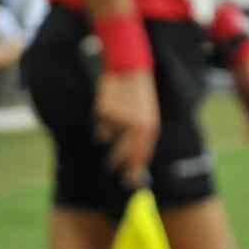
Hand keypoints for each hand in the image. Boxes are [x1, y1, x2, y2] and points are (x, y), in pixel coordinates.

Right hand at [94, 70, 160, 186]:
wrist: (131, 67)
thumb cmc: (139, 95)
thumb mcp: (145, 115)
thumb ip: (139, 137)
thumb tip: (131, 163)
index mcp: (150, 127)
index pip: (142, 155)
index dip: (135, 170)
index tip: (129, 181)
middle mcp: (136, 126)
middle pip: (122, 154)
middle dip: (116, 162)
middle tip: (111, 166)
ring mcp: (120, 120)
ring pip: (106, 137)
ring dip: (106, 133)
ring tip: (115, 115)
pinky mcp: (105, 111)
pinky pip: (99, 123)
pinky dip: (101, 119)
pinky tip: (110, 104)